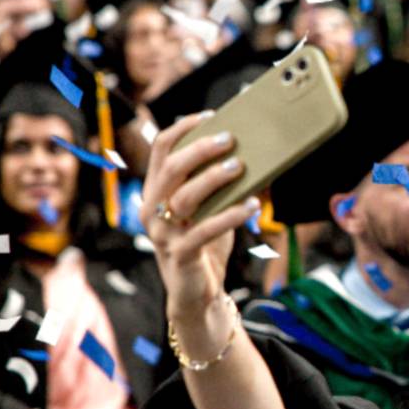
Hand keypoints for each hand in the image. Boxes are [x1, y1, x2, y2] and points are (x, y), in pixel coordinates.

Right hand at [142, 112, 256, 322]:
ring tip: (241, 167)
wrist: (198, 293)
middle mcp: (153, 208)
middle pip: (171, 167)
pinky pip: (205, 230)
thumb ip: (221, 185)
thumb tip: (256, 155)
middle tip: (231, 139)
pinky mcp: (181, 254)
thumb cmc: (205, 244)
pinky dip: (230, 215)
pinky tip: (251, 204)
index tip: (212, 116)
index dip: (185, 129)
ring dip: (214, 178)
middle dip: (201, 149)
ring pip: (185, 196)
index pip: (161, 149)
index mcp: (156, 191)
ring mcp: (164, 232)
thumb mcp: (211, 209)